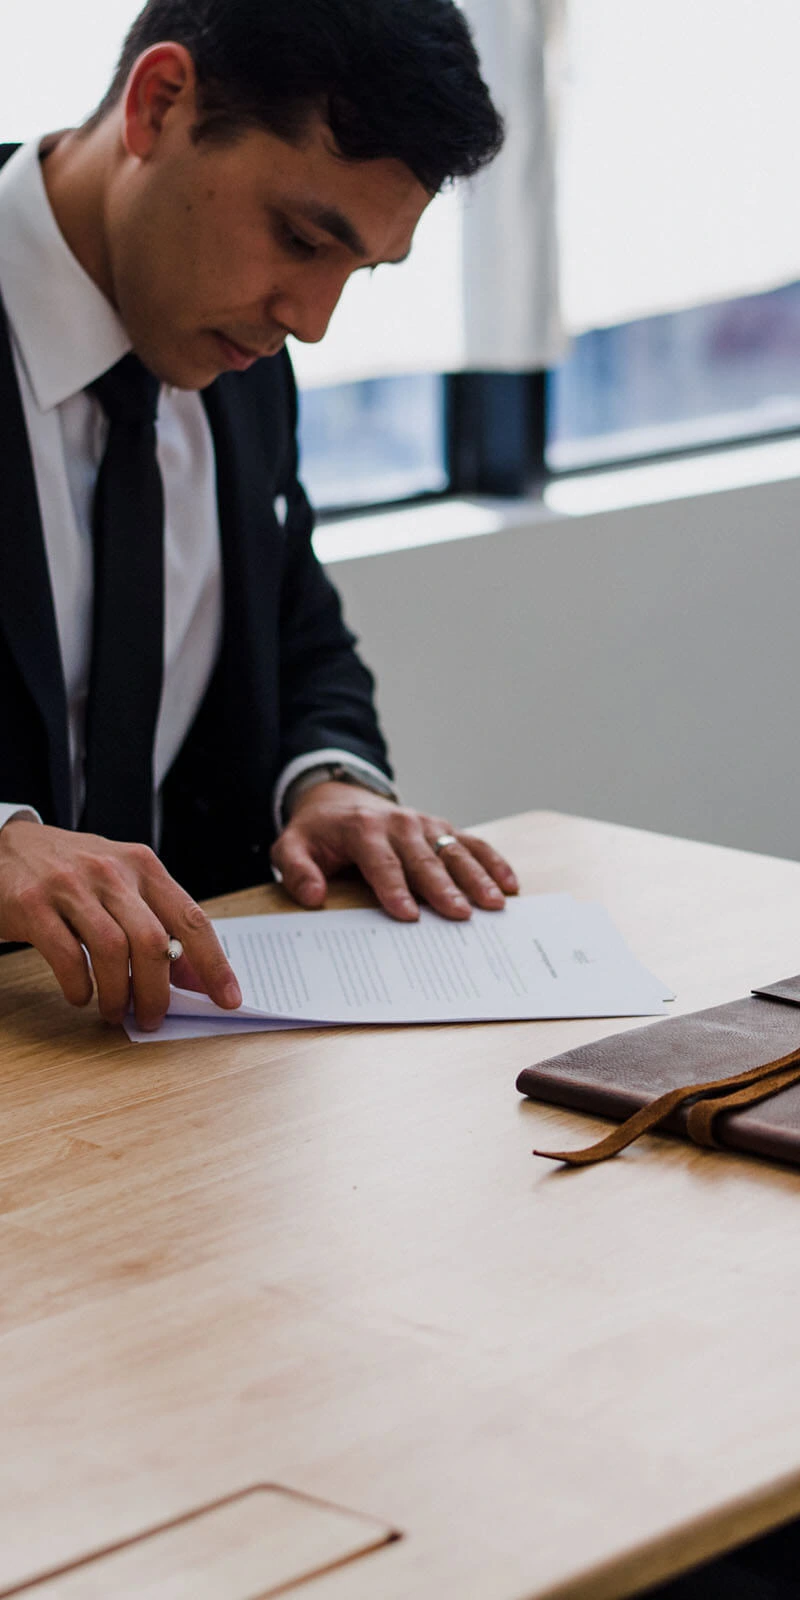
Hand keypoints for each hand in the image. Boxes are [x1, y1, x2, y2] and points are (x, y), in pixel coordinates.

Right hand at [0, 820, 241, 1030]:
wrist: (5, 847)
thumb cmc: (70, 871)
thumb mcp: (119, 884)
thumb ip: (156, 922)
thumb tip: (192, 977)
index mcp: (143, 866)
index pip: (191, 918)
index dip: (214, 964)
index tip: (228, 998)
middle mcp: (112, 871)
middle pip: (153, 942)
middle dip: (158, 992)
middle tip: (152, 1018)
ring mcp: (71, 886)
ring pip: (113, 951)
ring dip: (119, 994)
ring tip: (115, 1012)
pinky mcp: (34, 904)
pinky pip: (67, 956)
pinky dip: (79, 986)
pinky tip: (80, 995)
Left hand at [271, 782, 518, 920]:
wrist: (339, 800)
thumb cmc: (317, 834)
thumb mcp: (291, 847)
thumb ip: (296, 870)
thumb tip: (312, 897)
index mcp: (362, 830)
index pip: (381, 863)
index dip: (394, 889)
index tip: (409, 915)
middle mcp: (399, 824)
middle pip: (424, 860)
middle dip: (443, 888)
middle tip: (461, 915)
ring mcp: (425, 824)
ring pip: (454, 851)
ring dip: (476, 877)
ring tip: (494, 903)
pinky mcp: (442, 828)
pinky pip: (472, 842)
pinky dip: (492, 861)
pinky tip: (510, 884)